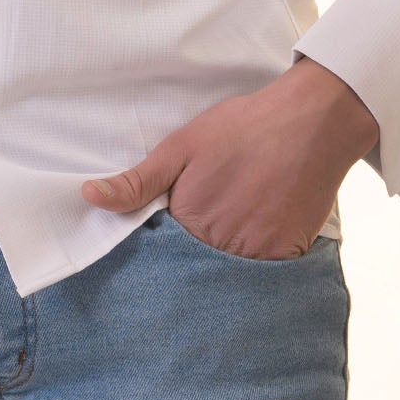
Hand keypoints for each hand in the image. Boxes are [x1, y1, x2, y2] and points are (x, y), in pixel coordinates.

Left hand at [80, 57, 380, 259]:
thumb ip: (137, 181)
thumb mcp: (181, 146)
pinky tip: (259, 234)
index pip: (163, 252)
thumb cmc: (242, 129)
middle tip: (211, 222)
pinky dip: (259, 264)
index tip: (171, 231)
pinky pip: (265, 277)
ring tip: (233, 228)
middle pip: (196, 267)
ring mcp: (256, 256)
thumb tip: (89, 197)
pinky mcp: (287, 256)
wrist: (310, 122)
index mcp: (189, 220)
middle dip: (193, 256)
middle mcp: (220, 247)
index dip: (164, 243)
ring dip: (224, 261)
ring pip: (229, 275)